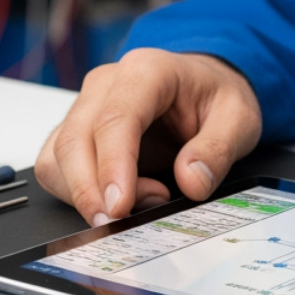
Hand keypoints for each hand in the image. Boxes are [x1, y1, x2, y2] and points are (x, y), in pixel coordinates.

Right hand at [34, 48, 262, 224]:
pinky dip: (78, 194)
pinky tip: (120, 198)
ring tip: (140, 202)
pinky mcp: (75, 132)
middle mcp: (106, 84)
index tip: (119, 206)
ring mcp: (85, 107)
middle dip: (89, 191)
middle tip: (120, 223)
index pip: (116, 118)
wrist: (201, 86)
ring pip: (58, 156)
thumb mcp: (238, 117)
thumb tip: (191, 181)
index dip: (112, 166)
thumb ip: (218, 149)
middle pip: (75, 139)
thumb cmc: (213, 96)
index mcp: (146, 71)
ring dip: (85, 194)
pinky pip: (56, 168)